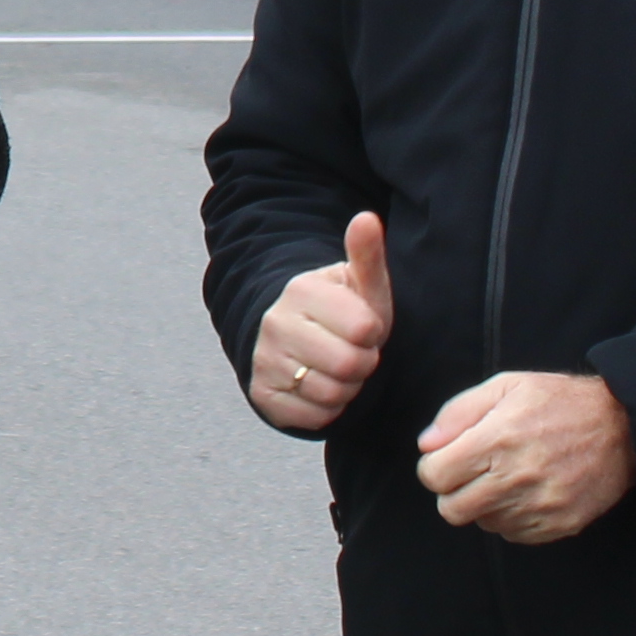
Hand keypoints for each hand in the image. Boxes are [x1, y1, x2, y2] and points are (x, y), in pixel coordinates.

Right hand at [250, 211, 390, 433]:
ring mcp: (265, 360)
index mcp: (302, 291)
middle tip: (352, 352)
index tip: (362, 327)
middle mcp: (276, 324)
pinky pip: (313, 416)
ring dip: (346, 388)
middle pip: (350, 365)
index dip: (372, 334)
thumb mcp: (357, 283)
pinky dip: (326, 409)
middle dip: (362, 363)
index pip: (365, 329)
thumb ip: (366, 254)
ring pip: (332, 394)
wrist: (291, 335)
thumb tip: (366, 218)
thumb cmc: (339, 309)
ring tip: (337, 369)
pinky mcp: (262, 394)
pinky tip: (319, 387)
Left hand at [415, 370, 635, 544]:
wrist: (623, 428)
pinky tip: (526, 492)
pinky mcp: (558, 525)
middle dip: (453, 491)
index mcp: (498, 439)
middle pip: (452, 509)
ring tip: (506, 477)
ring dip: (483, 504)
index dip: (434, 467)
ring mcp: (539, 506)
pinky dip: (510, 518)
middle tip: (471, 473)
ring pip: (482, 523)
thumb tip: (427, 445)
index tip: (447, 459)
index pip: (435, 476)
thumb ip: (458, 413)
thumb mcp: (506, 387)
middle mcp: (516, 478)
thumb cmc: (560, 402)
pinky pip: (512, 534)